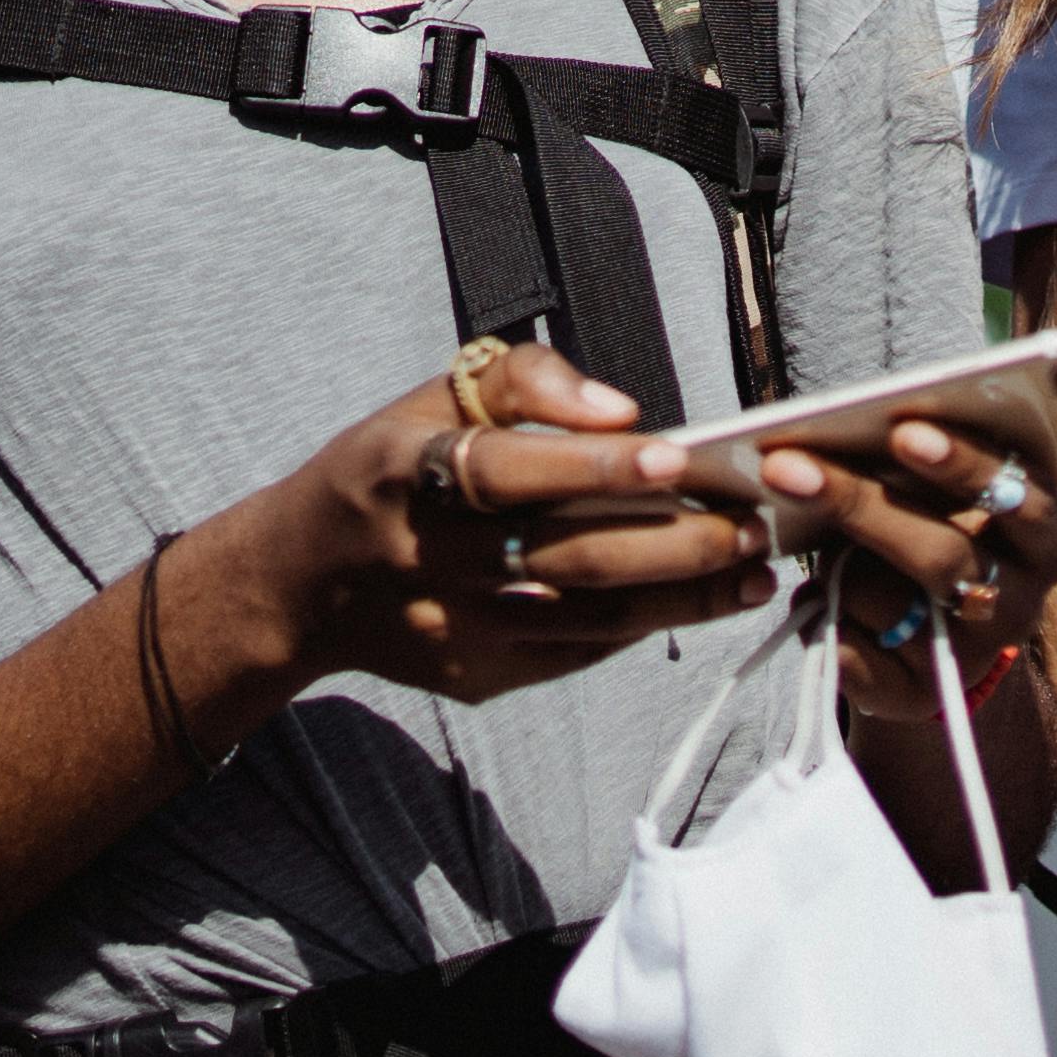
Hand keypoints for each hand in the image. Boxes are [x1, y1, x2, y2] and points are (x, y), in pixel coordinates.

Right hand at [229, 343, 778, 708]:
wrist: (301, 585)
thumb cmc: (387, 471)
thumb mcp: (430, 401)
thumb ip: (525, 382)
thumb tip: (620, 410)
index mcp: (410, 473)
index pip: (511, 471)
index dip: (592, 464)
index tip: (677, 454)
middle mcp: (432, 558)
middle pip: (569, 555)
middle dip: (675, 542)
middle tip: (753, 523)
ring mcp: (457, 627)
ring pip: (589, 617)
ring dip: (683, 596)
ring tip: (755, 571)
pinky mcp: (476, 674)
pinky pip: (577, 652)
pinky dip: (644, 627)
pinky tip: (701, 601)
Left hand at [751, 414, 1056, 697]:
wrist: (941, 644)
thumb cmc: (960, 526)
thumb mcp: (1001, 476)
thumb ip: (1052, 424)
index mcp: (1051, 541)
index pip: (1022, 499)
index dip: (967, 467)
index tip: (907, 431)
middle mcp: (1020, 603)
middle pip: (945, 554)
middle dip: (865, 504)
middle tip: (793, 463)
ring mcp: (969, 658)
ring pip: (894, 606)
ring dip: (837, 567)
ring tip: (790, 524)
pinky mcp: (918, 701)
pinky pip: (863, 668)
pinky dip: (828, 635)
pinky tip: (806, 607)